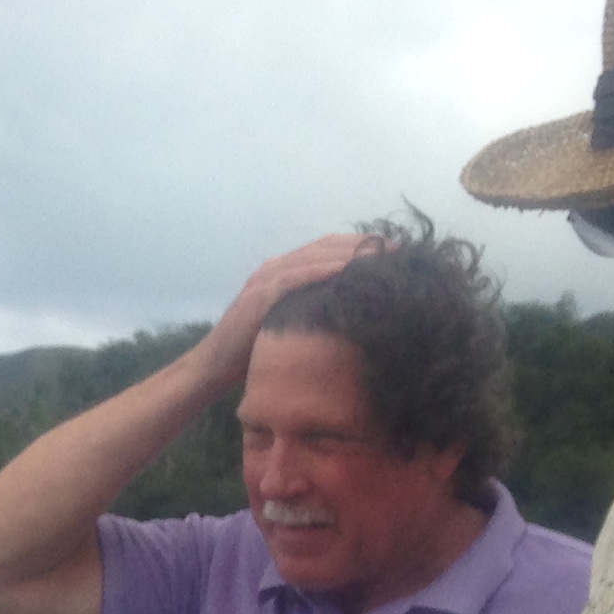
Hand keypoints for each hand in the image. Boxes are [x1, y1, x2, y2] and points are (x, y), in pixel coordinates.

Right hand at [188, 230, 387, 389]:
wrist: (213, 368)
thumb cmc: (255, 352)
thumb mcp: (292, 326)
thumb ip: (314, 312)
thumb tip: (353, 318)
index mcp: (285, 272)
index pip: (329, 250)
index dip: (362, 247)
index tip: (397, 251)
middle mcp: (276, 268)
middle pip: (327, 245)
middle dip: (364, 244)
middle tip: (400, 248)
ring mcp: (266, 279)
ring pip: (314, 255)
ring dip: (349, 253)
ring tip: (381, 254)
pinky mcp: (258, 296)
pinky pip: (294, 277)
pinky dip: (320, 270)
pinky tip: (346, 269)